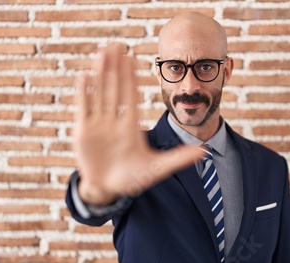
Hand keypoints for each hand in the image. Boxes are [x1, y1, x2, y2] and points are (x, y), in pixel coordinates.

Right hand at [73, 44, 204, 204]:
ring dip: (101, 74)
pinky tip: (84, 76)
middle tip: (116, 46)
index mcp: (131, 127)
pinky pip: (84, 109)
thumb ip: (180, 159)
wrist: (107, 190)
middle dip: (116, 68)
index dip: (132, 78)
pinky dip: (84, 93)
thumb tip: (205, 151)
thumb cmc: (131, 179)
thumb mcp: (157, 168)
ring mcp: (99, 125)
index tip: (133, 59)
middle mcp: (114, 122)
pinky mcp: (84, 132)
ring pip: (100, 94)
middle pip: (116, 89)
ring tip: (102, 54)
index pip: (132, 96)